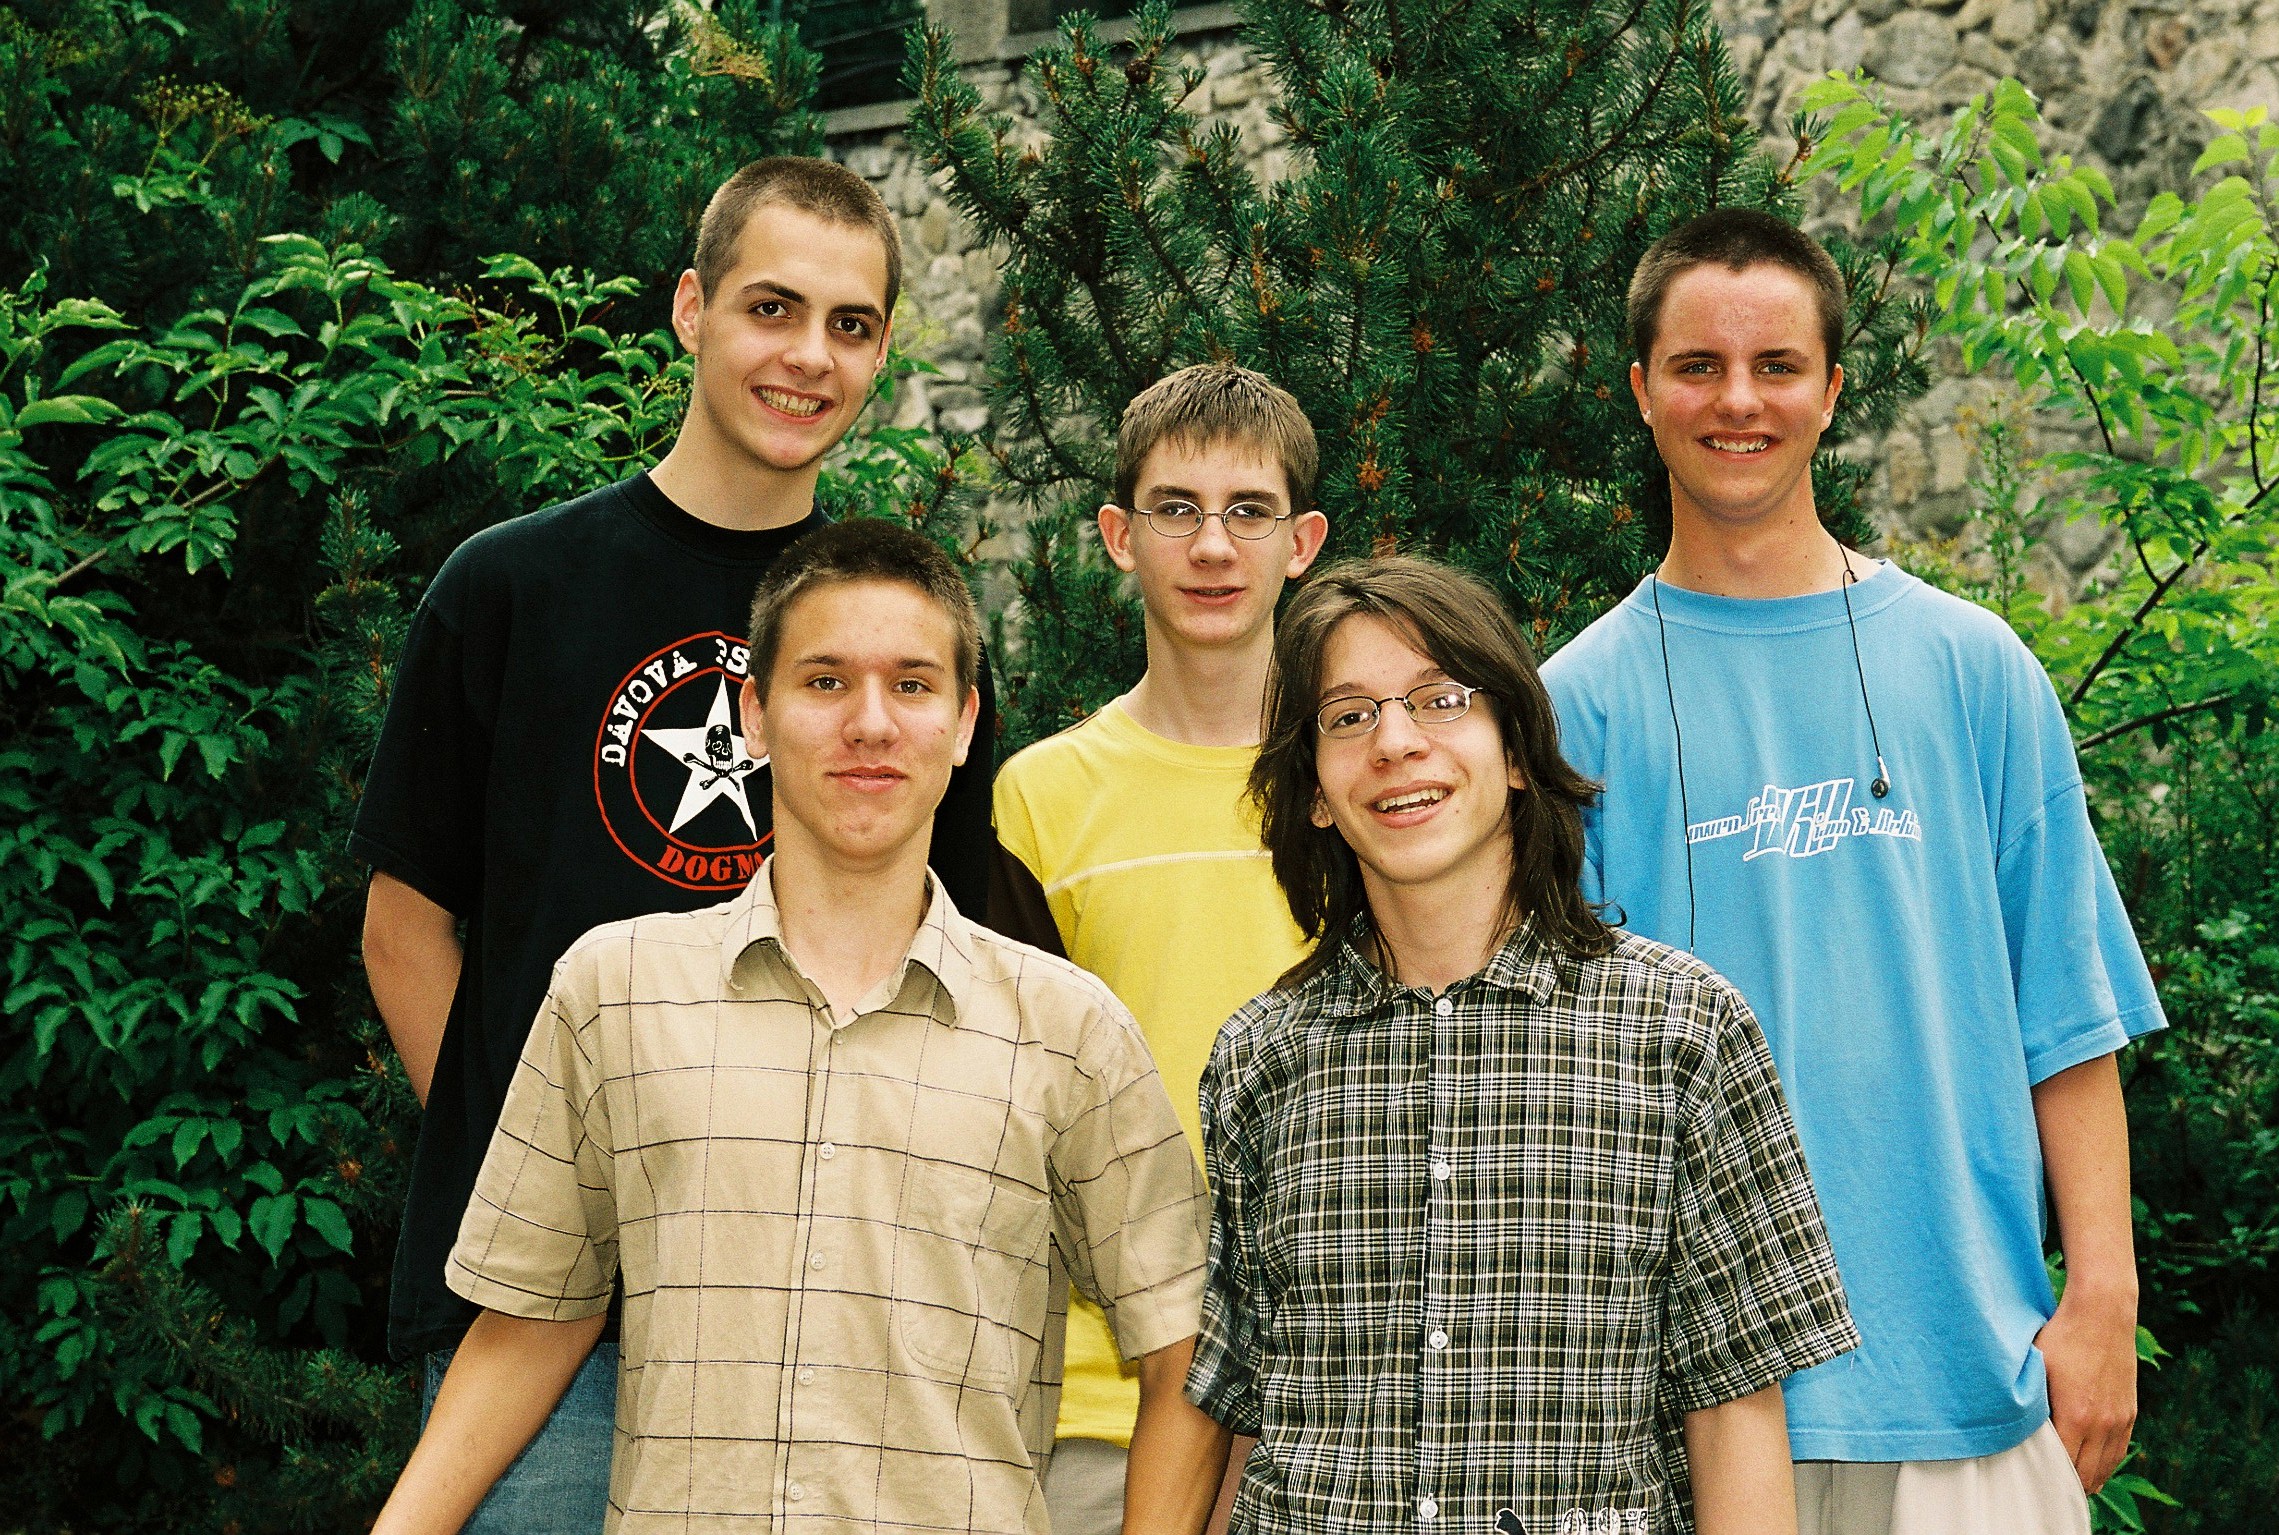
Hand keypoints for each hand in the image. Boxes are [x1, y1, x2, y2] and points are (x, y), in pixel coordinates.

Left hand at [2034, 1288, 2136, 1492]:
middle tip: (2044, 1492)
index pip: (2061, 1465)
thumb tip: (2011, 1426)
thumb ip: (2029, 1402)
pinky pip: (2118, 1453)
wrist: (2102, 1314)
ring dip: (2087, 1480)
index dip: (2045, 1478)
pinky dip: (2104, 1466)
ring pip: (2105, 1468)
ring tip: (2067, 1488)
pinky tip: (2091, 1471)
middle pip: (2085, 1474)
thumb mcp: (2036, 1368)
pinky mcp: (2129, 1413)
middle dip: (2065, 1485)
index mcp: (2075, 1416)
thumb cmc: (2060, 1337)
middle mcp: (2102, 1424)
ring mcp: (2119, 1420)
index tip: (2029, 1483)